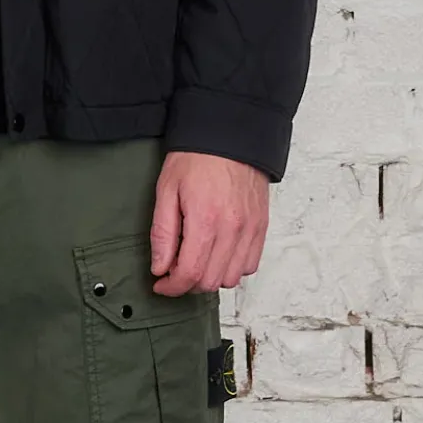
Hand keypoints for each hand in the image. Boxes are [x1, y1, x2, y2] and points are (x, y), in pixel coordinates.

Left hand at [150, 151, 269, 296]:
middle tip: (175, 270)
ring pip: (232, 278)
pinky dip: (232, 268)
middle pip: (211, 282)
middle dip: (188, 283)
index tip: (161, 284)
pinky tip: (218, 254)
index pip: (190, 273)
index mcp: (206, 220)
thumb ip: (163, 234)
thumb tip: (160, 268)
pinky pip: (250, 264)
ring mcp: (251, 229)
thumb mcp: (166, 191)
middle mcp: (233, 229)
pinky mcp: (261, 226)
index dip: (172, 287)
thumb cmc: (195, 158)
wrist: (230, 135)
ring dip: (211, 277)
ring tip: (197, 260)